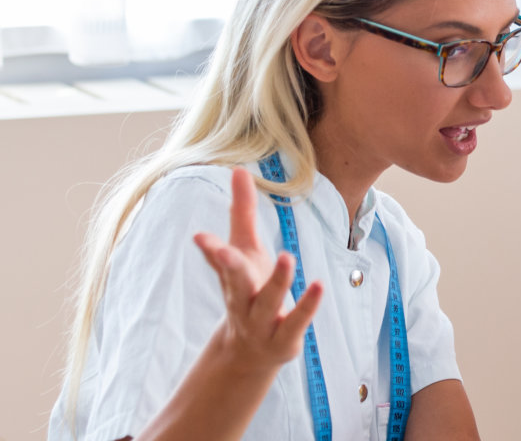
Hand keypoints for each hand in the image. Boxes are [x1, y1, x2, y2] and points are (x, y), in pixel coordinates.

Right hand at [193, 167, 323, 367]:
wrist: (247, 352)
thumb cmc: (248, 289)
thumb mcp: (245, 251)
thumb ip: (242, 212)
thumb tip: (238, 169)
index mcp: (231, 277)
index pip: (219, 261)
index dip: (211, 250)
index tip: (201, 237)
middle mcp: (242, 300)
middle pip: (234, 283)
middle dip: (228, 266)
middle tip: (222, 250)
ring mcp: (261, 321)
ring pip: (267, 301)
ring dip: (276, 281)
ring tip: (287, 257)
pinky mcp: (285, 338)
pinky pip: (296, 321)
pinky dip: (307, 306)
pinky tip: (319, 286)